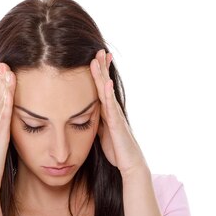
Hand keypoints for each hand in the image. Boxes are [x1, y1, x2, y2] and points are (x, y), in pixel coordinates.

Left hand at [90, 49, 147, 176]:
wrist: (130, 166)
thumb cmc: (117, 152)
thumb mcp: (102, 134)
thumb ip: (96, 122)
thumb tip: (85, 116)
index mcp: (108, 113)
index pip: (102, 89)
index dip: (99, 74)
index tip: (95, 58)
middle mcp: (113, 111)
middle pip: (105, 85)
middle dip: (103, 67)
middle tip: (99, 50)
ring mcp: (116, 116)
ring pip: (107, 92)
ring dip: (103, 75)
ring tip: (99, 59)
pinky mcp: (117, 124)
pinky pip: (111, 107)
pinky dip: (108, 94)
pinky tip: (105, 82)